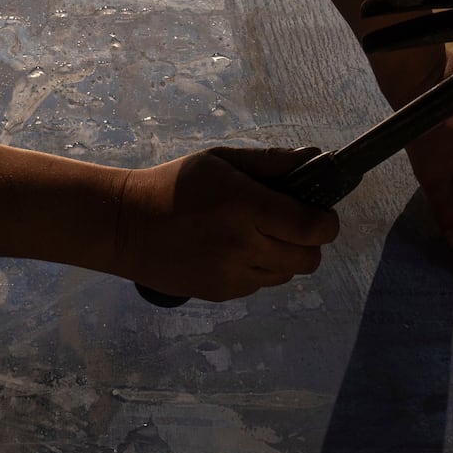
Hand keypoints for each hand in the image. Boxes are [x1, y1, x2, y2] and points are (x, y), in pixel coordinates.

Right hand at [115, 147, 339, 301]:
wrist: (125, 226)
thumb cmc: (175, 185)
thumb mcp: (221, 161)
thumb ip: (270, 162)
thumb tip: (315, 158)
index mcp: (244, 206)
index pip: (312, 227)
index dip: (326, 221)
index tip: (319, 211)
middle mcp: (242, 246)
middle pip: (308, 258)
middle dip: (310, 241)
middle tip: (291, 224)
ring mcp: (231, 275)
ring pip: (287, 274)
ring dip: (285, 256)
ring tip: (259, 237)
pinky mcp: (220, 293)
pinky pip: (260, 285)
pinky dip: (259, 270)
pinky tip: (236, 251)